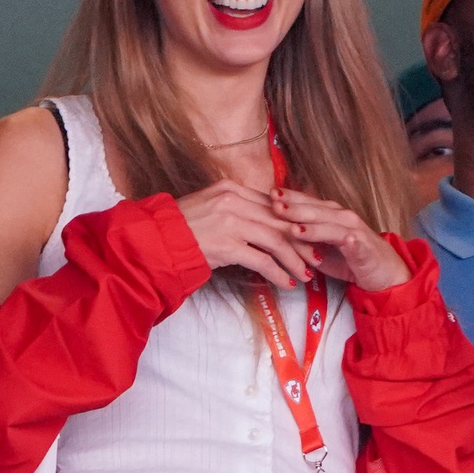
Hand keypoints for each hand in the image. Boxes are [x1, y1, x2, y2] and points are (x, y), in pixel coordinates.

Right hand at [176, 179, 309, 288]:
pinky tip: (287, 283)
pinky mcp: (227, 243)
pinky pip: (263, 260)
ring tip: (306, 275)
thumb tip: (267, 223)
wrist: (155, 242)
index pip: (273, 205)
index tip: (311, 236)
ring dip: (295, 260)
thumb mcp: (212, 209)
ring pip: (276, 240)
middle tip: (318, 258)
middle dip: (303, 242)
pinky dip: (278, 273)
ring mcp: (231, 221)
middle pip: (280, 221)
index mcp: (231, 188)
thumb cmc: (182, 230)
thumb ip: (238, 211)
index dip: (295, 222)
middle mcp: (233, 200)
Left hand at [271, 187, 410, 291]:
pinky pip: (350, 242)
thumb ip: (301, 240)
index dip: (289, 197)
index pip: (308, 202)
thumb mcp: (320, 249)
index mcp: (331, 215)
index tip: (268, 193)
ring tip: (292, 224)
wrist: (384, 273)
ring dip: (311, 223)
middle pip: (316, 209)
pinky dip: (342, 239)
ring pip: (330, 224)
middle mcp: (343, 218)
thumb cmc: (349, 260)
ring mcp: (355, 231)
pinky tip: (334, 238)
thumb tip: (274, 235)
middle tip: (274, 202)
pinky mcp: (364, 247)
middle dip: (294, 206)